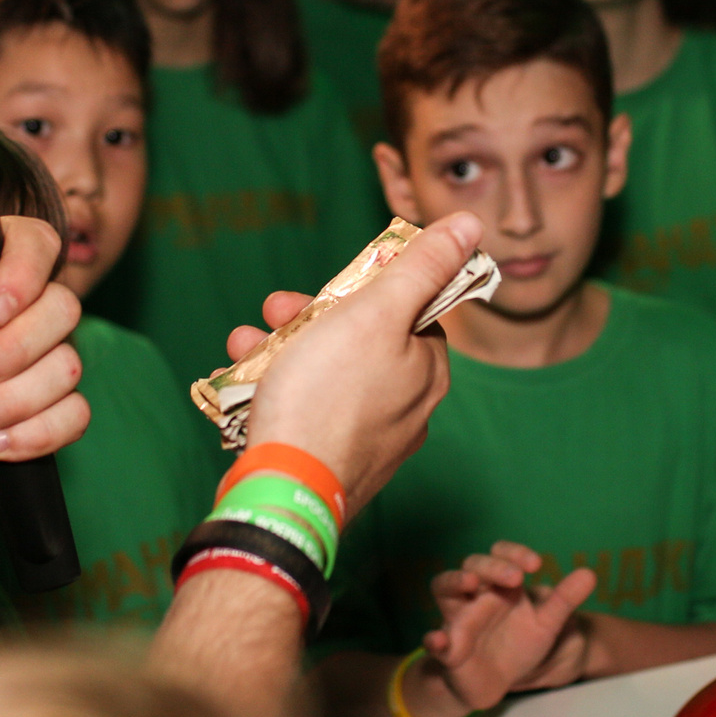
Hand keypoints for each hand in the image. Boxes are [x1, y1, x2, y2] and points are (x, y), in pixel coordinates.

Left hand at [0, 219, 87, 558]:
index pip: (34, 245)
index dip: (27, 272)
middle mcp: (11, 325)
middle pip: (63, 308)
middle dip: (11, 352)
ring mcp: (31, 374)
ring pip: (68, 368)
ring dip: (10, 402)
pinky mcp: (44, 423)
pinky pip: (74, 417)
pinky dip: (31, 436)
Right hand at [235, 212, 481, 513]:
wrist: (284, 490)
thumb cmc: (328, 396)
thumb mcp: (376, 313)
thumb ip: (421, 267)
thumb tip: (469, 226)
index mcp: (427, 370)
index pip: (413, 311)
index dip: (370, 289)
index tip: (333, 284)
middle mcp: (408, 408)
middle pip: (365, 342)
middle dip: (314, 317)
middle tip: (277, 309)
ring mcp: (370, 441)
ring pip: (330, 375)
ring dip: (285, 349)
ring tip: (248, 342)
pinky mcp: (333, 463)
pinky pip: (310, 411)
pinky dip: (279, 388)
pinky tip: (246, 379)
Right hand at [424, 543, 599, 708]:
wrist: (497, 682)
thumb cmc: (518, 644)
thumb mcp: (546, 623)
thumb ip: (564, 599)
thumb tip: (590, 573)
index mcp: (500, 586)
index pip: (500, 554)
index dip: (513, 552)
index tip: (535, 564)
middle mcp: (475, 595)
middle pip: (473, 565)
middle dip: (491, 566)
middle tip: (515, 578)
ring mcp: (458, 619)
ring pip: (443, 587)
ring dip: (454, 581)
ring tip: (470, 583)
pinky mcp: (448, 648)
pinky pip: (435, 641)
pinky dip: (435, 641)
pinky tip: (440, 642)